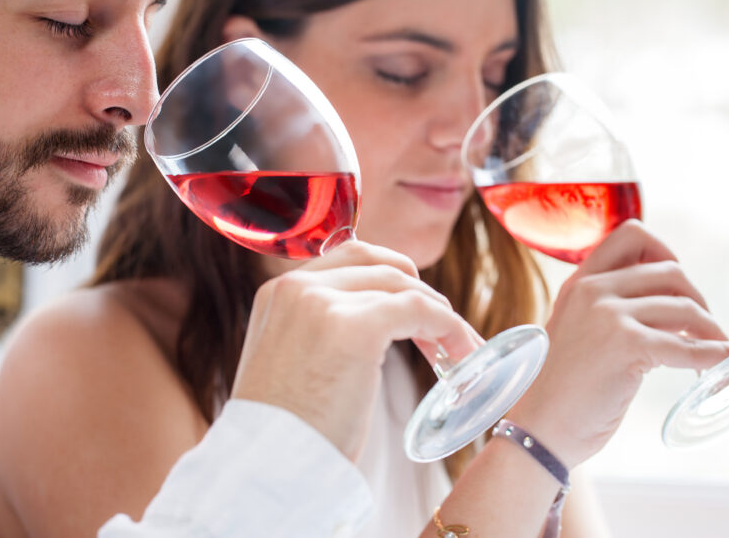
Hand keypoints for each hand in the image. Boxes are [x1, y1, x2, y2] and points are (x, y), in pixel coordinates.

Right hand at [230, 239, 482, 460]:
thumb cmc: (285, 435)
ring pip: (404, 286)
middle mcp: (296, 287)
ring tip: (459, 351)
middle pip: (379, 264)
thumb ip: (318, 333)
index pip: (348, 259)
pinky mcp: (356, 328)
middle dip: (417, 291)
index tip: (413, 312)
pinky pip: (420, 310)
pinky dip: (449, 327)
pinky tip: (461, 355)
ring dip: (440, 314)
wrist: (267, 470)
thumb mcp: (290, 364)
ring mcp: (324, 303)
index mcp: (277, 293)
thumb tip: (373, 331)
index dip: (390, 279)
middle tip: (441, 332)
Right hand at [507, 220, 728, 467]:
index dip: (664, 252)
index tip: (675, 284)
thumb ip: (605, 309)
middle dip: (696, 298)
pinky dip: (715, 356)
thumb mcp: (574, 330)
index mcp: (577, 283)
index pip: (631, 235)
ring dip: (709, 330)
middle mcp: (591, 290)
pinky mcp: (625, 345)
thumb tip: (667, 305)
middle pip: (669, 270)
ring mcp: (607, 315)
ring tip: (710, 352)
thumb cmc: (557, 389)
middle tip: (699, 328)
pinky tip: (723, 363)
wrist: (537, 427)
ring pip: (684, 307)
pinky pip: (688, 347)